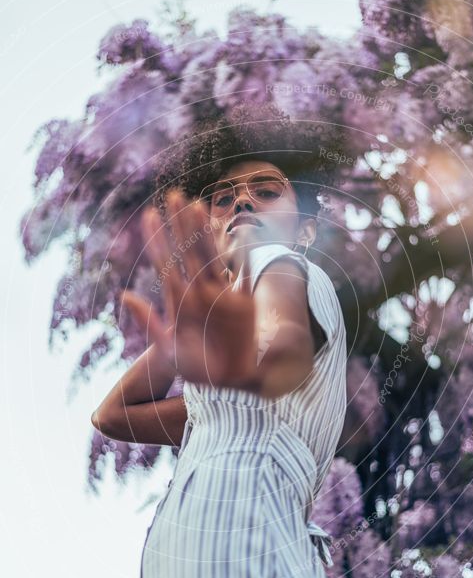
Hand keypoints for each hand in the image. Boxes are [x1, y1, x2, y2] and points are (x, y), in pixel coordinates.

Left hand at [120, 190, 259, 389]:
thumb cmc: (197, 369)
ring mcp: (221, 294)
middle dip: (179, 223)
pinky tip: (237, 233)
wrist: (230, 382)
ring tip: (194, 205)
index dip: (156, 238)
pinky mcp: (242, 302)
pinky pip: (241, 272)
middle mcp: (199, 291)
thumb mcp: (167, 349)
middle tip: (171, 195)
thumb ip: (149, 322)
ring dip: (202, 231)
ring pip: (209, 254)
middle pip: (187, 250)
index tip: (147, 214)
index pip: (165, 262)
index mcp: (180, 300)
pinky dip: (239, 254)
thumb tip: (124, 294)